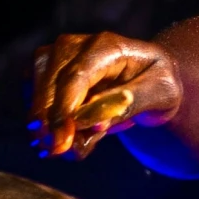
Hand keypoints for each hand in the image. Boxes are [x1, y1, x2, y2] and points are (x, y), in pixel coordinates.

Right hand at [29, 31, 183, 158]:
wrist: (150, 78)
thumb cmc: (158, 82)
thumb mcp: (162, 92)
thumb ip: (130, 103)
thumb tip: (97, 121)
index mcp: (108, 46)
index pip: (77, 76)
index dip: (65, 110)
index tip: (60, 141)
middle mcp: (77, 46)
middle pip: (51, 83)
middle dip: (50, 121)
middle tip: (56, 152)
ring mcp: (58, 57)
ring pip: (36, 91)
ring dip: (44, 125)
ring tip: (60, 151)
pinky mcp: (47, 73)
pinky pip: (35, 99)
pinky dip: (44, 123)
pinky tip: (60, 141)